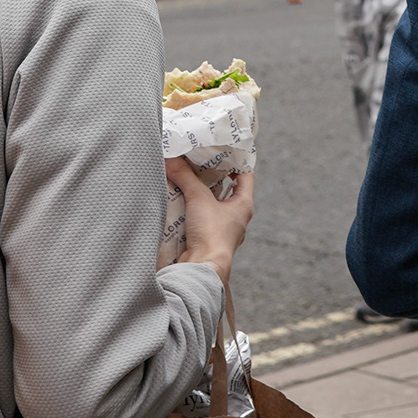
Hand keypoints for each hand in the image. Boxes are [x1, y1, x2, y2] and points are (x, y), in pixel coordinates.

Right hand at [166, 156, 254, 276]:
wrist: (202, 268)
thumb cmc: (211, 235)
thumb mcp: (199, 199)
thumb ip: (185, 177)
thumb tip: (171, 159)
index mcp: (243, 206)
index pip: (245, 175)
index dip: (237, 160)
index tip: (224, 149)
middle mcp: (236, 218)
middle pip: (227, 190)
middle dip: (213, 176)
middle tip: (199, 161)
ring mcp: (222, 230)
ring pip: (213, 206)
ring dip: (201, 194)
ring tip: (186, 177)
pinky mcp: (207, 240)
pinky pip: (201, 219)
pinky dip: (191, 210)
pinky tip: (179, 202)